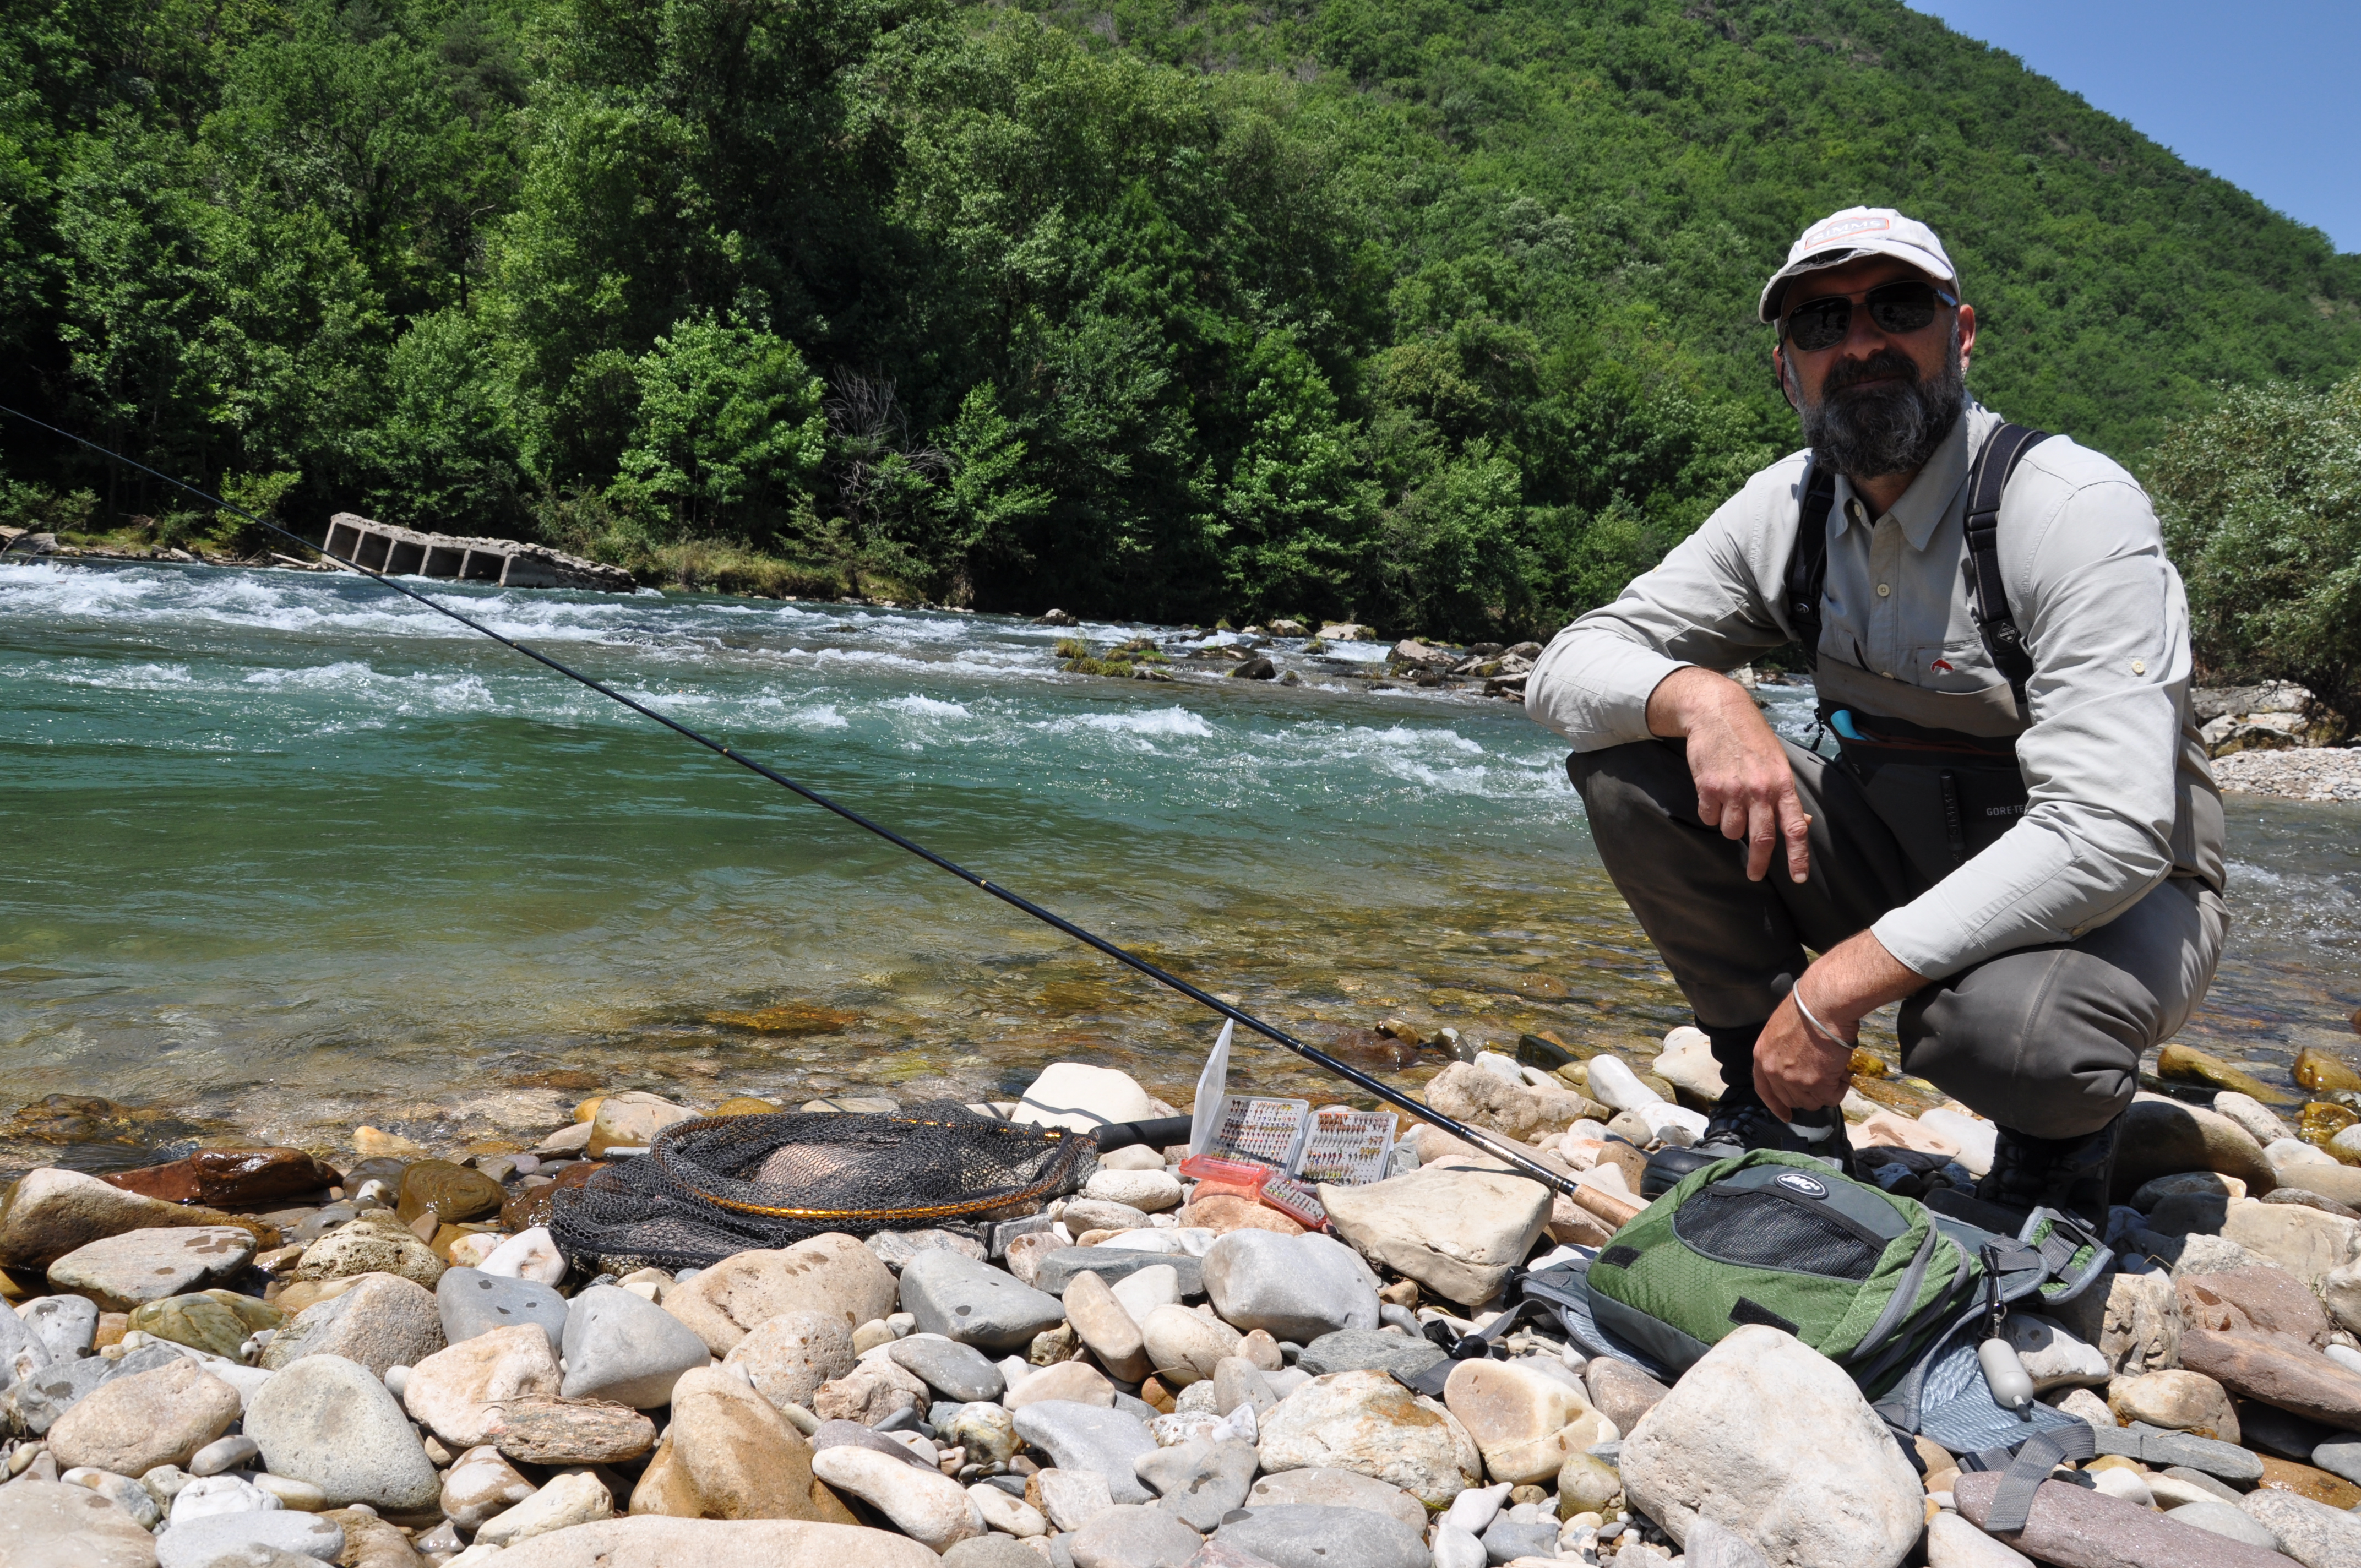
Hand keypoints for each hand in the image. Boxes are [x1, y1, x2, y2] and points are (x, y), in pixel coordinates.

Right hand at [1644, 666, 1809, 882]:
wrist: (1717, 712)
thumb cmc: (1751, 738)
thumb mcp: (1777, 763)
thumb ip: (1786, 795)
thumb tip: (1803, 825)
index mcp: (1782, 783)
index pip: (1795, 827)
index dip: (1798, 856)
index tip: (1799, 878)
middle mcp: (1759, 789)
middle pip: (1761, 837)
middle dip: (1759, 863)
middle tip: (1755, 875)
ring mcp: (1732, 789)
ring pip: (1731, 831)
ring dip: (1730, 826)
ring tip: (1730, 805)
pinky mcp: (1707, 787)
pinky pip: (1709, 817)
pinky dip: (1711, 813)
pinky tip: (1713, 794)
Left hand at [1752, 931, 1931, 1121]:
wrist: (1824, 1002)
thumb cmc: (1808, 1006)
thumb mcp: (1782, 1028)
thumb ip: (1784, 1049)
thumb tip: (1798, 1058)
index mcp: (1762, 1055)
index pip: (1765, 1090)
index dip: (1776, 1104)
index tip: (1786, 1115)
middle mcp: (1774, 1071)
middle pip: (1792, 1098)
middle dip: (1810, 1092)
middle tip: (1826, 1075)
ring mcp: (1794, 1080)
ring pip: (1813, 1101)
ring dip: (1827, 1088)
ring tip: (1836, 1067)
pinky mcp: (1816, 1084)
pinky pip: (1832, 1097)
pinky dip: (1841, 1087)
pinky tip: (1843, 1070)